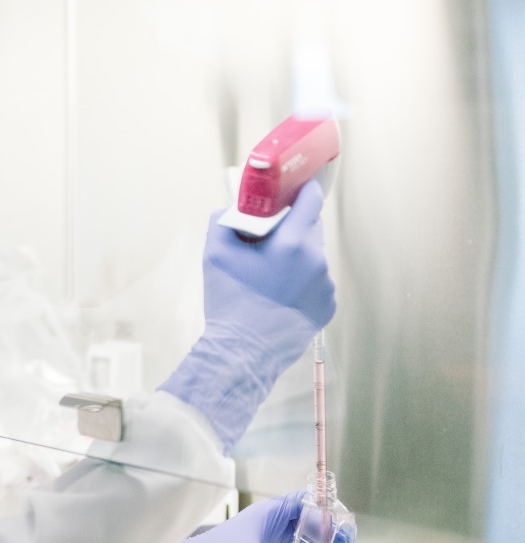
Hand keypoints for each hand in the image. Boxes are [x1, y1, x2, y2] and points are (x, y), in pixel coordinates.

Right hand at [205, 179, 335, 328]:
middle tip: (266, 240)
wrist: (243, 352)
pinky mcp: (327, 306)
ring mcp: (325, 286)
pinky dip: (300, 281)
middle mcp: (316, 261)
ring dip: (295, 257)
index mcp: (292, 243)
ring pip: (312, 256)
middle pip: (310, 228)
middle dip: (290, 228)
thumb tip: (233, 208)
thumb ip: (224, 219)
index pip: (310, 201)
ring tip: (269, 275)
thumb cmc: (229, 301)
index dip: (301, 190)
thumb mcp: (215, 253)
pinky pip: (316, 281)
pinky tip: (279, 294)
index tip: (293, 190)